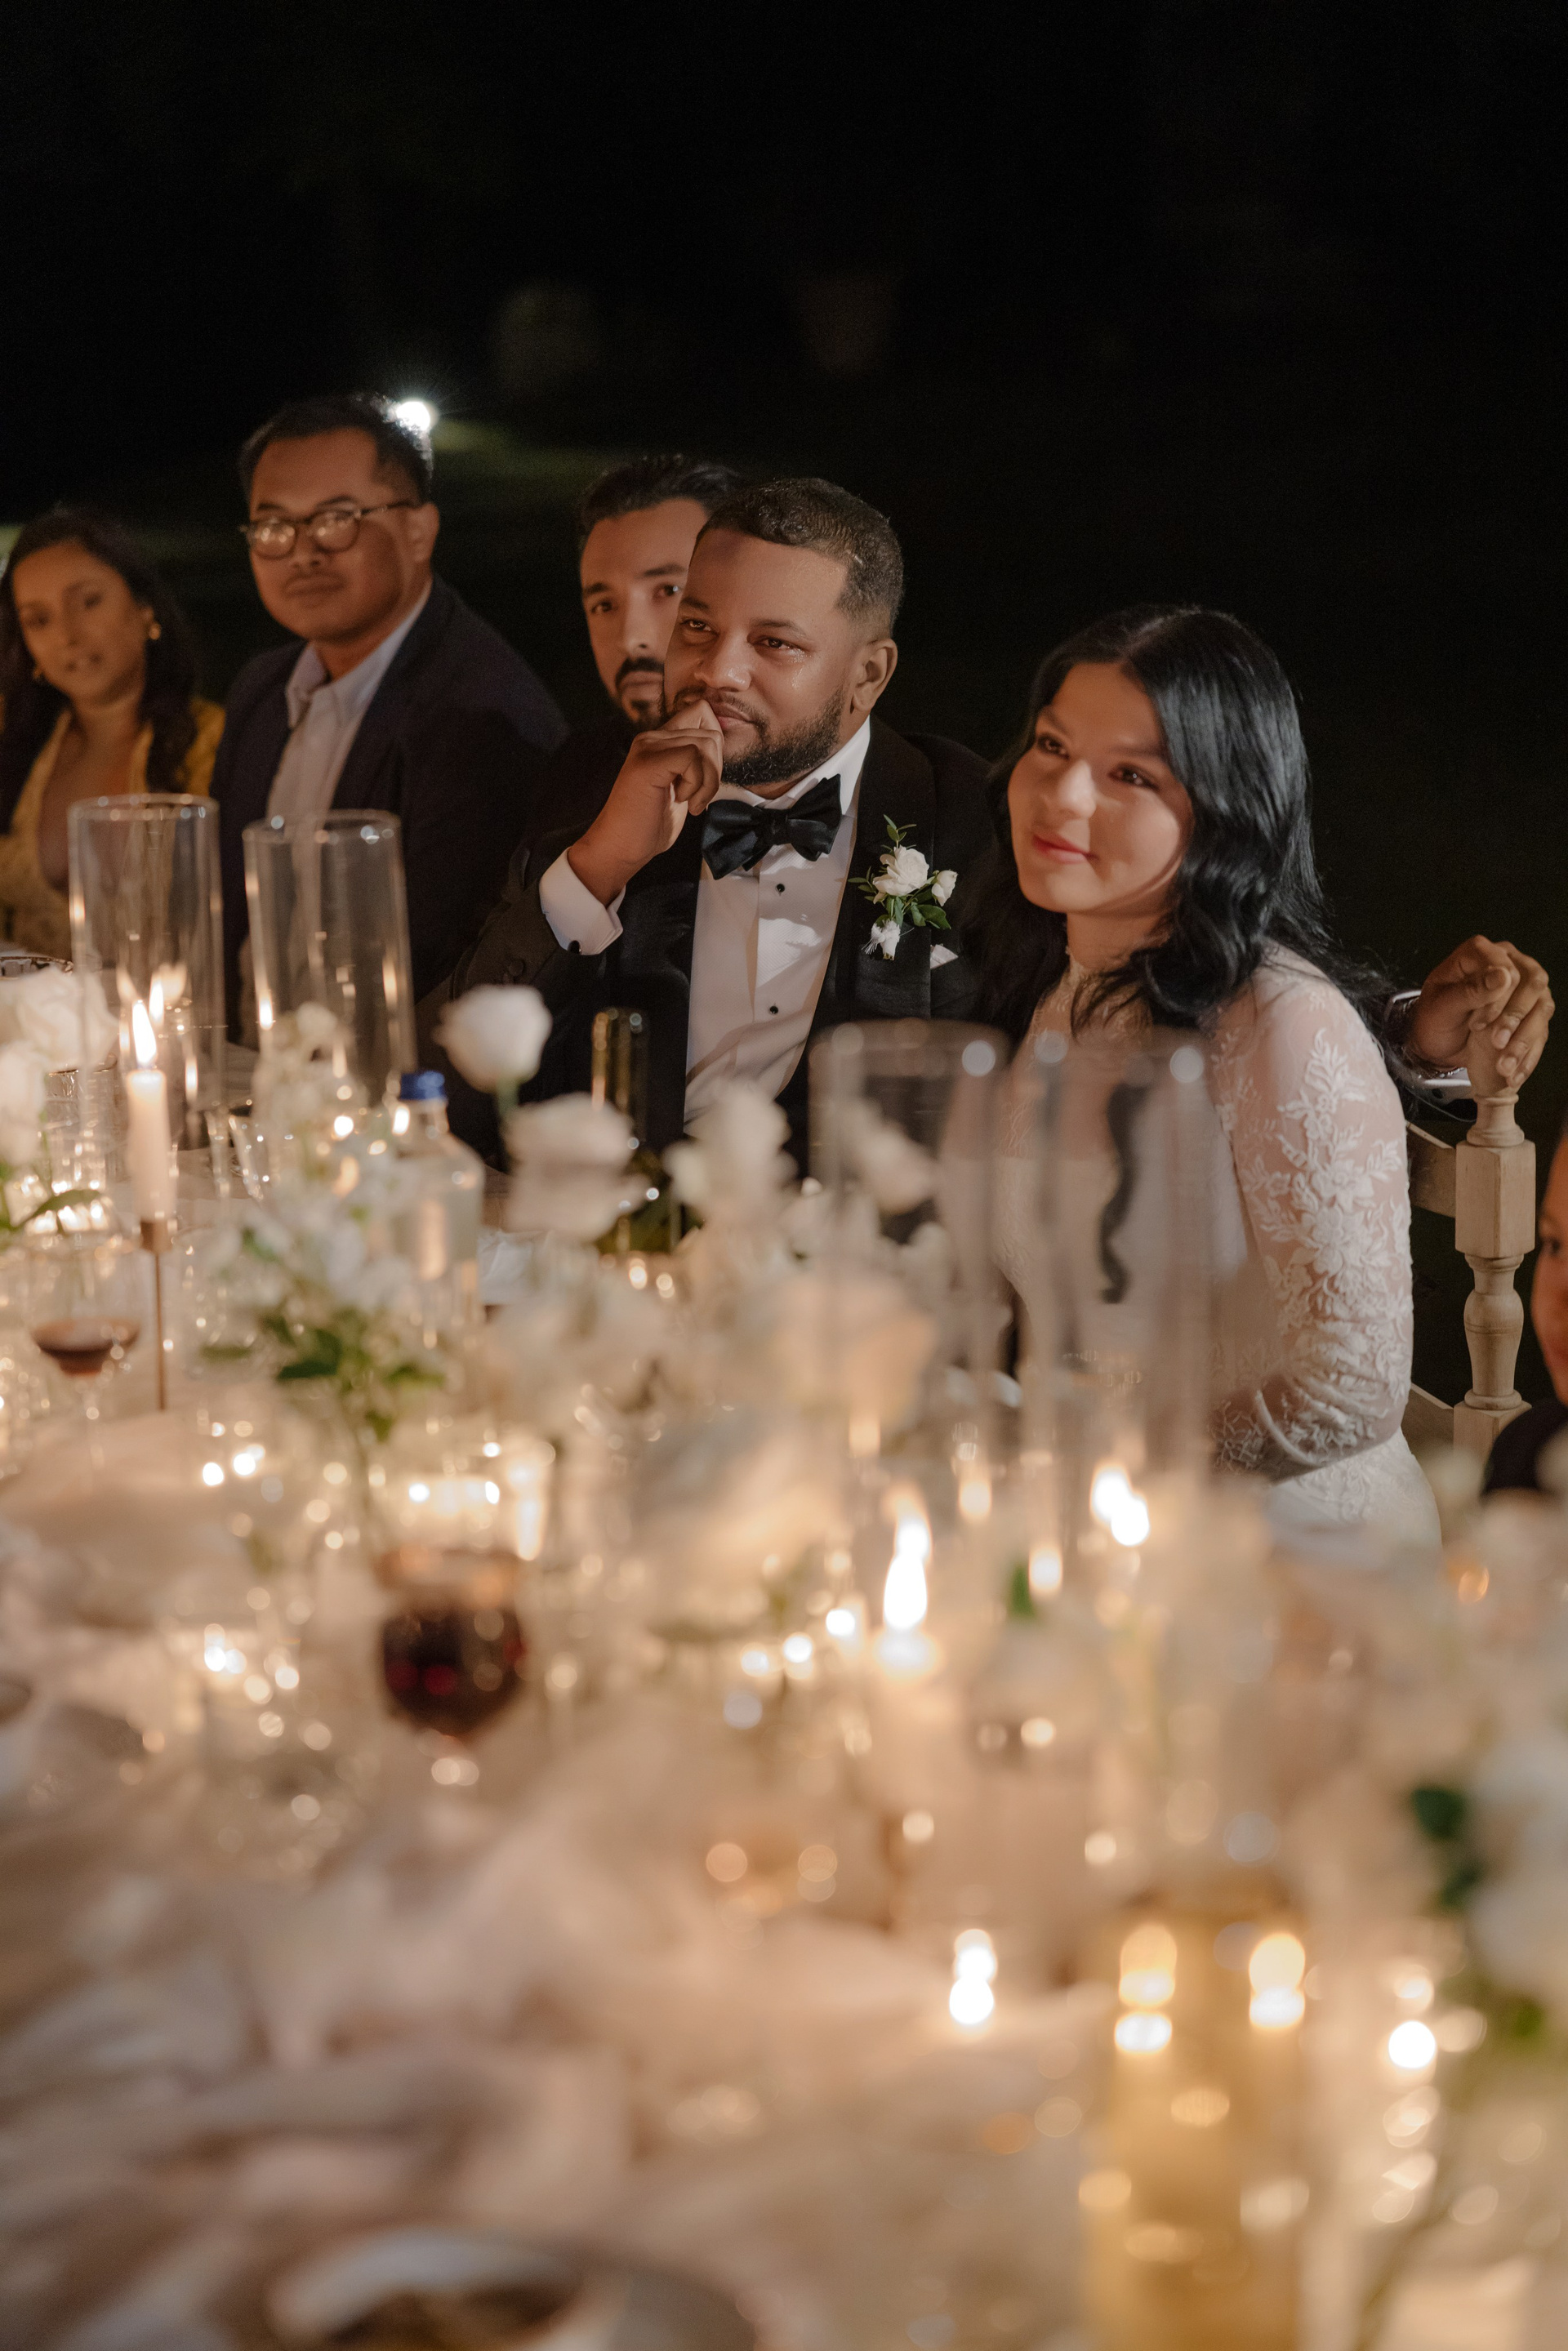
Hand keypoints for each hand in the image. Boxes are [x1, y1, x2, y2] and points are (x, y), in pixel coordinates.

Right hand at [567, 701, 723, 904]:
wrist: (621, 847)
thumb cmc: (650, 825)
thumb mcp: (681, 788)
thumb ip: (696, 764)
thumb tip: (721, 746)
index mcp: (659, 741)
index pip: (701, 711)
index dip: (716, 740)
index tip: (707, 775)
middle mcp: (652, 738)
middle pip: (711, 732)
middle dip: (716, 770)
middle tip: (697, 797)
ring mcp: (649, 747)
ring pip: (706, 744)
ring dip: (708, 781)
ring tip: (691, 802)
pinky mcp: (649, 762)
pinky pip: (693, 757)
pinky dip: (699, 784)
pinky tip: (684, 802)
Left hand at [1405, 936, 1553, 1085]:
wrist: (1437, 1042)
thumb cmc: (1433, 1018)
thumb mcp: (1442, 1006)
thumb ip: (1470, 990)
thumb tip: (1503, 976)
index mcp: (1481, 953)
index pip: (1505, 964)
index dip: (1498, 995)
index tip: (1479, 1023)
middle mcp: (1509, 963)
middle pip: (1533, 981)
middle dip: (1515, 1016)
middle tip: (1495, 1043)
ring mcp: (1525, 987)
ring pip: (1542, 1006)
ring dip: (1525, 1038)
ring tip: (1504, 1065)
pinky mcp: (1531, 1012)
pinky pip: (1542, 1029)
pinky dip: (1529, 1053)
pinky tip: (1515, 1072)